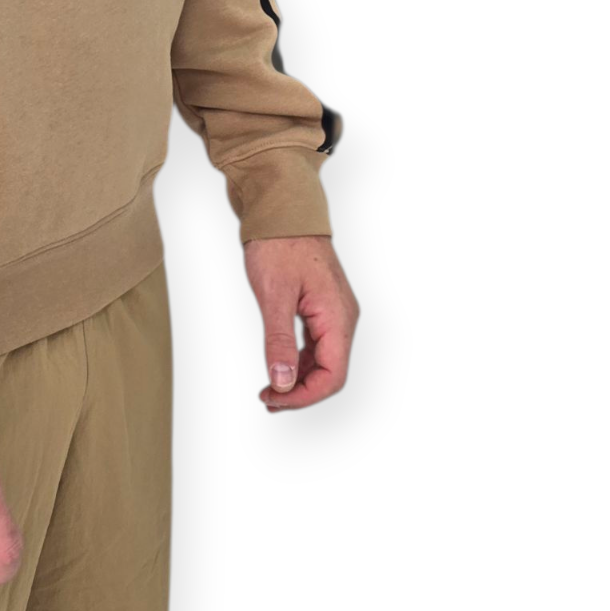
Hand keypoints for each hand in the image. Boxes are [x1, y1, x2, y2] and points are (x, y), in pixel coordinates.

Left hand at [243, 233, 358, 411]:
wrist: (283, 210)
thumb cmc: (280, 244)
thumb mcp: (274, 294)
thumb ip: (278, 340)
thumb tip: (282, 381)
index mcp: (337, 317)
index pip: (332, 375)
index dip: (305, 396)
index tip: (275, 400)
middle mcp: (342, 317)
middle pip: (330, 372)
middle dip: (301, 392)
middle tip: (267, 400)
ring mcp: (334, 312)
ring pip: (323, 360)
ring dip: (299, 379)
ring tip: (270, 390)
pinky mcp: (322, 307)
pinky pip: (316, 345)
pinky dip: (299, 361)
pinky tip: (280, 366)